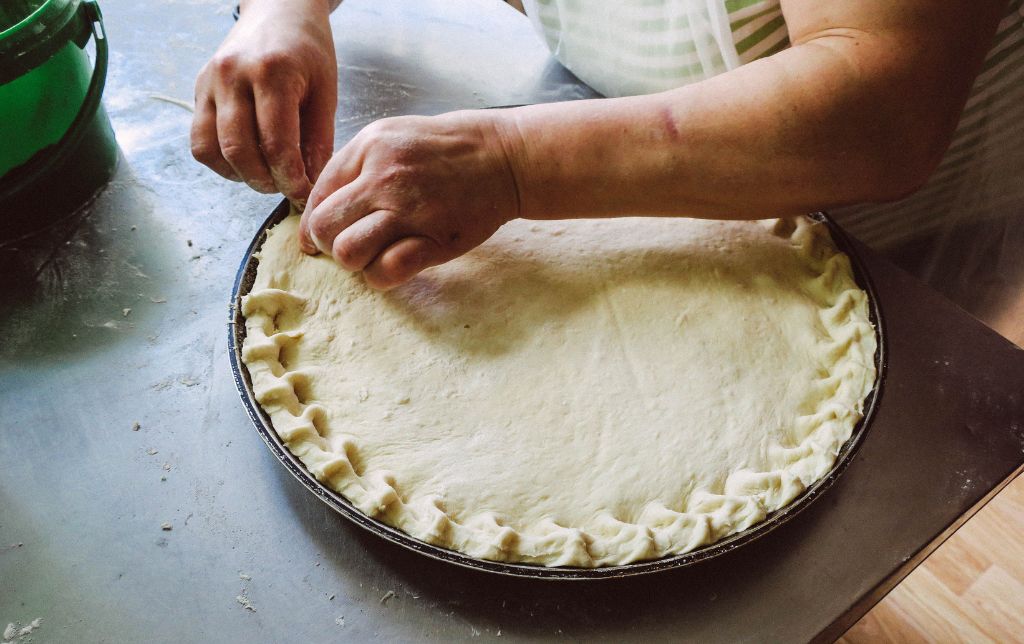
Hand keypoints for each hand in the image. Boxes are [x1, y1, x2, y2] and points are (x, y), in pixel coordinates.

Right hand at [191, 0, 336, 201]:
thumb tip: (311, 183)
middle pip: (240, 150)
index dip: (291, 179)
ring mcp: (210, 82)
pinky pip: (199, 141)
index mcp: (272, 73)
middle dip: (266, 181)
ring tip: (267, 175)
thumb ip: (319, 139)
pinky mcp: (198, 89)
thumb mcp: (326, 90)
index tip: (304, 194)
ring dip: (240, 175)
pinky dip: (220, 161)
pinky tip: (245, 161)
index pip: (276, 144)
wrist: (277, 9)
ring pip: (212, 149)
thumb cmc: (308, 50)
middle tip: (286, 187)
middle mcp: (233, 76)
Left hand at [299, 111, 521, 289]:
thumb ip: (355, 166)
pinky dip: (381, 276)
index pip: (317, 196)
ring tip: (372, 255)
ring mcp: (410, 211)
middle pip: (325, 227)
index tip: (320, 238)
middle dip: (329, 245)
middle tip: (349, 246)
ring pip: (349, 252)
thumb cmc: (447, 149)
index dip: (312, 224)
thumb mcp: (393, 135)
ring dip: (354, 262)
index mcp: (369, 149)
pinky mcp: (434, 241)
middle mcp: (384, 179)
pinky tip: (393, 266)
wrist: (504, 158)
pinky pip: (386, 271)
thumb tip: (317, 209)